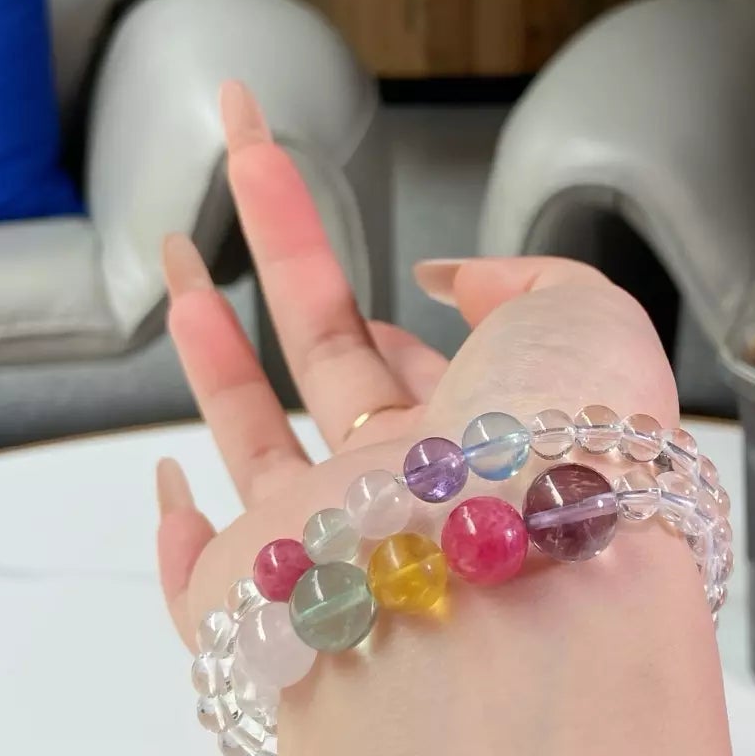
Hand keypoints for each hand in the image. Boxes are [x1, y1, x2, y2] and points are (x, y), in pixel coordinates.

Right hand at [156, 82, 676, 645]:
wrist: (525, 598)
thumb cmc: (569, 448)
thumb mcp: (589, 319)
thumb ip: (526, 279)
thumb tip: (449, 277)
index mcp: (477, 434)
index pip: (415, 366)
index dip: (389, 314)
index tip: (380, 271)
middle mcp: (400, 490)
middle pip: (321, 358)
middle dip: (283, 252)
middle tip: (243, 151)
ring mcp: (323, 543)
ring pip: (250, 438)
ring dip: (210, 348)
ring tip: (175, 256)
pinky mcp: (252, 604)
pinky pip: (199, 582)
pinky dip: (173, 537)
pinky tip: (166, 486)